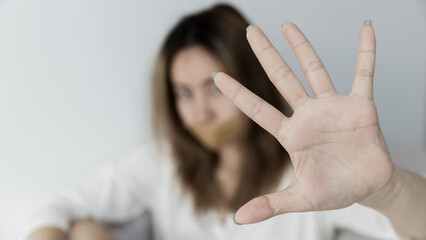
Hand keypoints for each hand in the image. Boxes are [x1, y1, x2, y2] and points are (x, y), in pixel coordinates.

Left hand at [213, 22, 394, 223]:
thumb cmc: (334, 190)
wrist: (369, 187)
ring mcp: (333, 108)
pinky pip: (364, 74)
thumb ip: (271, 204)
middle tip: (251, 30)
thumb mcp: (301, 198)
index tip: (217, 77)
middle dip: (267, 55)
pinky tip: (366, 30)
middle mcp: (308, 115)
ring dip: (302, 47)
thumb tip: (238, 219)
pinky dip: (366, 53)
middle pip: (282, 80)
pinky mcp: (360, 106)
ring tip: (288, 24)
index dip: (238, 94)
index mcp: (291, 135)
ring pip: (315, 70)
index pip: (258, 110)